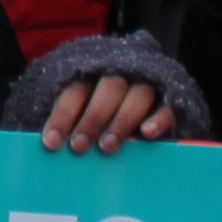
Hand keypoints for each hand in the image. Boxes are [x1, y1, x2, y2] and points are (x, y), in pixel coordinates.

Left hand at [36, 73, 175, 155]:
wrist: (150, 93)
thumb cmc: (104, 111)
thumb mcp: (84, 109)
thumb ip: (71, 121)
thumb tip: (50, 145)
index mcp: (94, 74)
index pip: (76, 90)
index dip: (62, 115)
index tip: (51, 143)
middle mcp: (121, 74)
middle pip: (108, 90)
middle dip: (91, 119)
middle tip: (78, 147)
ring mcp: (148, 84)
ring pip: (137, 96)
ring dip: (121, 121)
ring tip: (107, 147)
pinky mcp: (172, 99)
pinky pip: (168, 106)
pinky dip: (158, 119)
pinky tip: (147, 134)